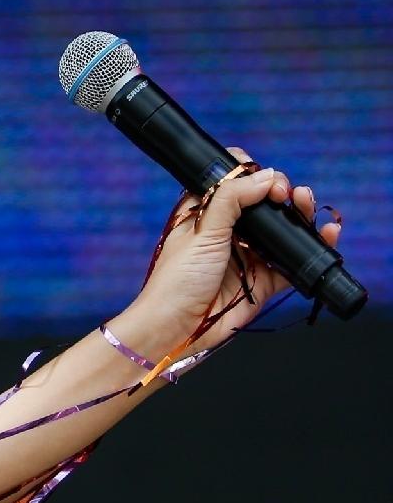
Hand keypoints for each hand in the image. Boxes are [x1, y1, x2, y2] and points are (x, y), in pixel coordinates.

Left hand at [125, 145, 344, 358]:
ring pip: (282, 229)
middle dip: (282, 192)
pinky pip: (294, 260)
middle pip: (263, 203)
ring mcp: (248, 255)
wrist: (178, 328)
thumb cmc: (177, 280)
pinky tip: (326, 234)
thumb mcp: (202, 231)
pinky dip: (312, 247)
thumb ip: (232, 200)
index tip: (264, 179)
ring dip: (300, 215)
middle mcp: (228, 231)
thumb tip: (265, 176)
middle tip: (288, 194)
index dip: (251, 174)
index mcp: (204, 214)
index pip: (232, 183)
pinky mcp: (264, 280)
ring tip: (307, 204)